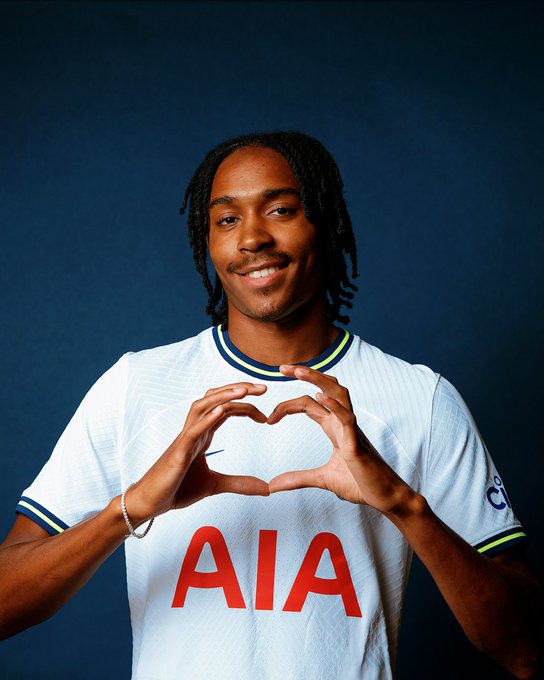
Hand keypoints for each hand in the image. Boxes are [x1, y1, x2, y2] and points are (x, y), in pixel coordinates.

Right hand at [125, 383, 269, 525]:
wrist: (151, 502)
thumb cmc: (178, 488)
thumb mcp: (216, 485)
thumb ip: (240, 484)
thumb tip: (267, 489)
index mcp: (203, 434)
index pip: (226, 408)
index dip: (246, 405)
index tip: (267, 414)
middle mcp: (194, 430)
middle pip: (215, 398)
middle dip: (239, 389)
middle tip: (264, 387)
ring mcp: (185, 439)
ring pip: (202, 406)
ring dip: (223, 396)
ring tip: (244, 390)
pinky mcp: (178, 453)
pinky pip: (192, 431)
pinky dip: (206, 419)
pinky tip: (221, 411)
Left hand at [267, 366, 414, 514]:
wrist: (384, 497)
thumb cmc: (360, 483)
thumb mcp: (322, 479)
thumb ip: (297, 479)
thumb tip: (271, 486)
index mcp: (334, 427)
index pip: (309, 403)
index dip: (288, 404)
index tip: (268, 418)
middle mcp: (342, 422)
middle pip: (325, 388)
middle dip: (305, 374)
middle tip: (282, 367)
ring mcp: (351, 430)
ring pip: (338, 393)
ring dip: (318, 380)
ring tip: (298, 371)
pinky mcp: (357, 444)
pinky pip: (348, 418)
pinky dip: (335, 405)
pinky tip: (320, 397)